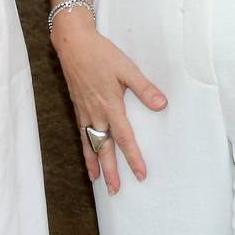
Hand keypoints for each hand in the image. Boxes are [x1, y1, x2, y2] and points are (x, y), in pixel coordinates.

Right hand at [52, 17, 166, 194]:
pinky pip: (81, 134)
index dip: (134, 158)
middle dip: (111, 171)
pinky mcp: (78, 107)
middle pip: (105, 149)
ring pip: (90, 144)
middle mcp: (96, 114)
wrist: (73, 43)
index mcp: (111, 106)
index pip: (125, 138)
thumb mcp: (127, 69)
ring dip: (95, 163)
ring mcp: (85, 112)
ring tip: (97, 181)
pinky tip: (87, 154)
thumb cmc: (101, 54)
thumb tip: (162, 104)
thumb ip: (144, 89)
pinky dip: (84, 148)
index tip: (141, 174)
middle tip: (115, 191)